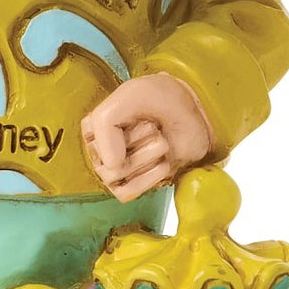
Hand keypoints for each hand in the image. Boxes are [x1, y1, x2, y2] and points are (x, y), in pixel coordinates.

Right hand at [82, 74, 213, 201]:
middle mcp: (100, 150)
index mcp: (93, 126)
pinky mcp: (135, 184)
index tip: (137, 114)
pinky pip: (128, 192)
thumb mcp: (131, 96)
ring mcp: (117, 170)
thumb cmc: (163, 100)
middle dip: (138, 141)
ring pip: (117, 176)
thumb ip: (106, 123)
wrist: (195, 114)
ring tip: (162, 140)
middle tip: (153, 126)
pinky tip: (164, 161)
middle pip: (107, 160)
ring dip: (147, 156)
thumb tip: (111, 167)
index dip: (119, 128)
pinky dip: (149, 177)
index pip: (94, 138)